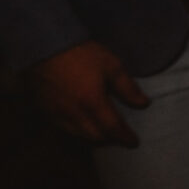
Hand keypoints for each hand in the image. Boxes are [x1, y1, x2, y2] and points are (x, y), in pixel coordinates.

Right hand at [27, 40, 145, 146]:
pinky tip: (82, 125)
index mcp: (92, 103)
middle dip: (110, 139)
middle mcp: (74, 114)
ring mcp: (57, 114)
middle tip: (120, 137)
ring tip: (104, 133)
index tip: (134, 142)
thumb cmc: (82, 54)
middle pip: (95, 136)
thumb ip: (128, 87)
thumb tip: (143, 104)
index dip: (125, 137)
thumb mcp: (111, 66)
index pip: (112, 129)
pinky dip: (77, 131)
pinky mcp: (45, 110)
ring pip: (78, 135)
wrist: (45, 46)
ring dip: (93, 137)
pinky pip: (63, 128)